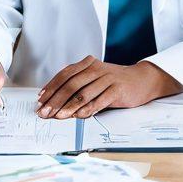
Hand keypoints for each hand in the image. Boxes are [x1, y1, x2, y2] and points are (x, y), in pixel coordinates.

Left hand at [37, 57, 182, 118]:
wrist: (141, 80)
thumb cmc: (114, 82)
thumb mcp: (95, 78)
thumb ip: (78, 84)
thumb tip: (54, 99)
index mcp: (87, 64)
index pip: (64, 75)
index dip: (51, 87)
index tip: (40, 100)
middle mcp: (96, 69)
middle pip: (71, 84)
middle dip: (55, 100)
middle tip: (45, 112)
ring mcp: (107, 78)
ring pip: (83, 94)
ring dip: (68, 107)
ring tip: (57, 116)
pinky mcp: (117, 90)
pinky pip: (98, 101)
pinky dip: (87, 110)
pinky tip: (78, 116)